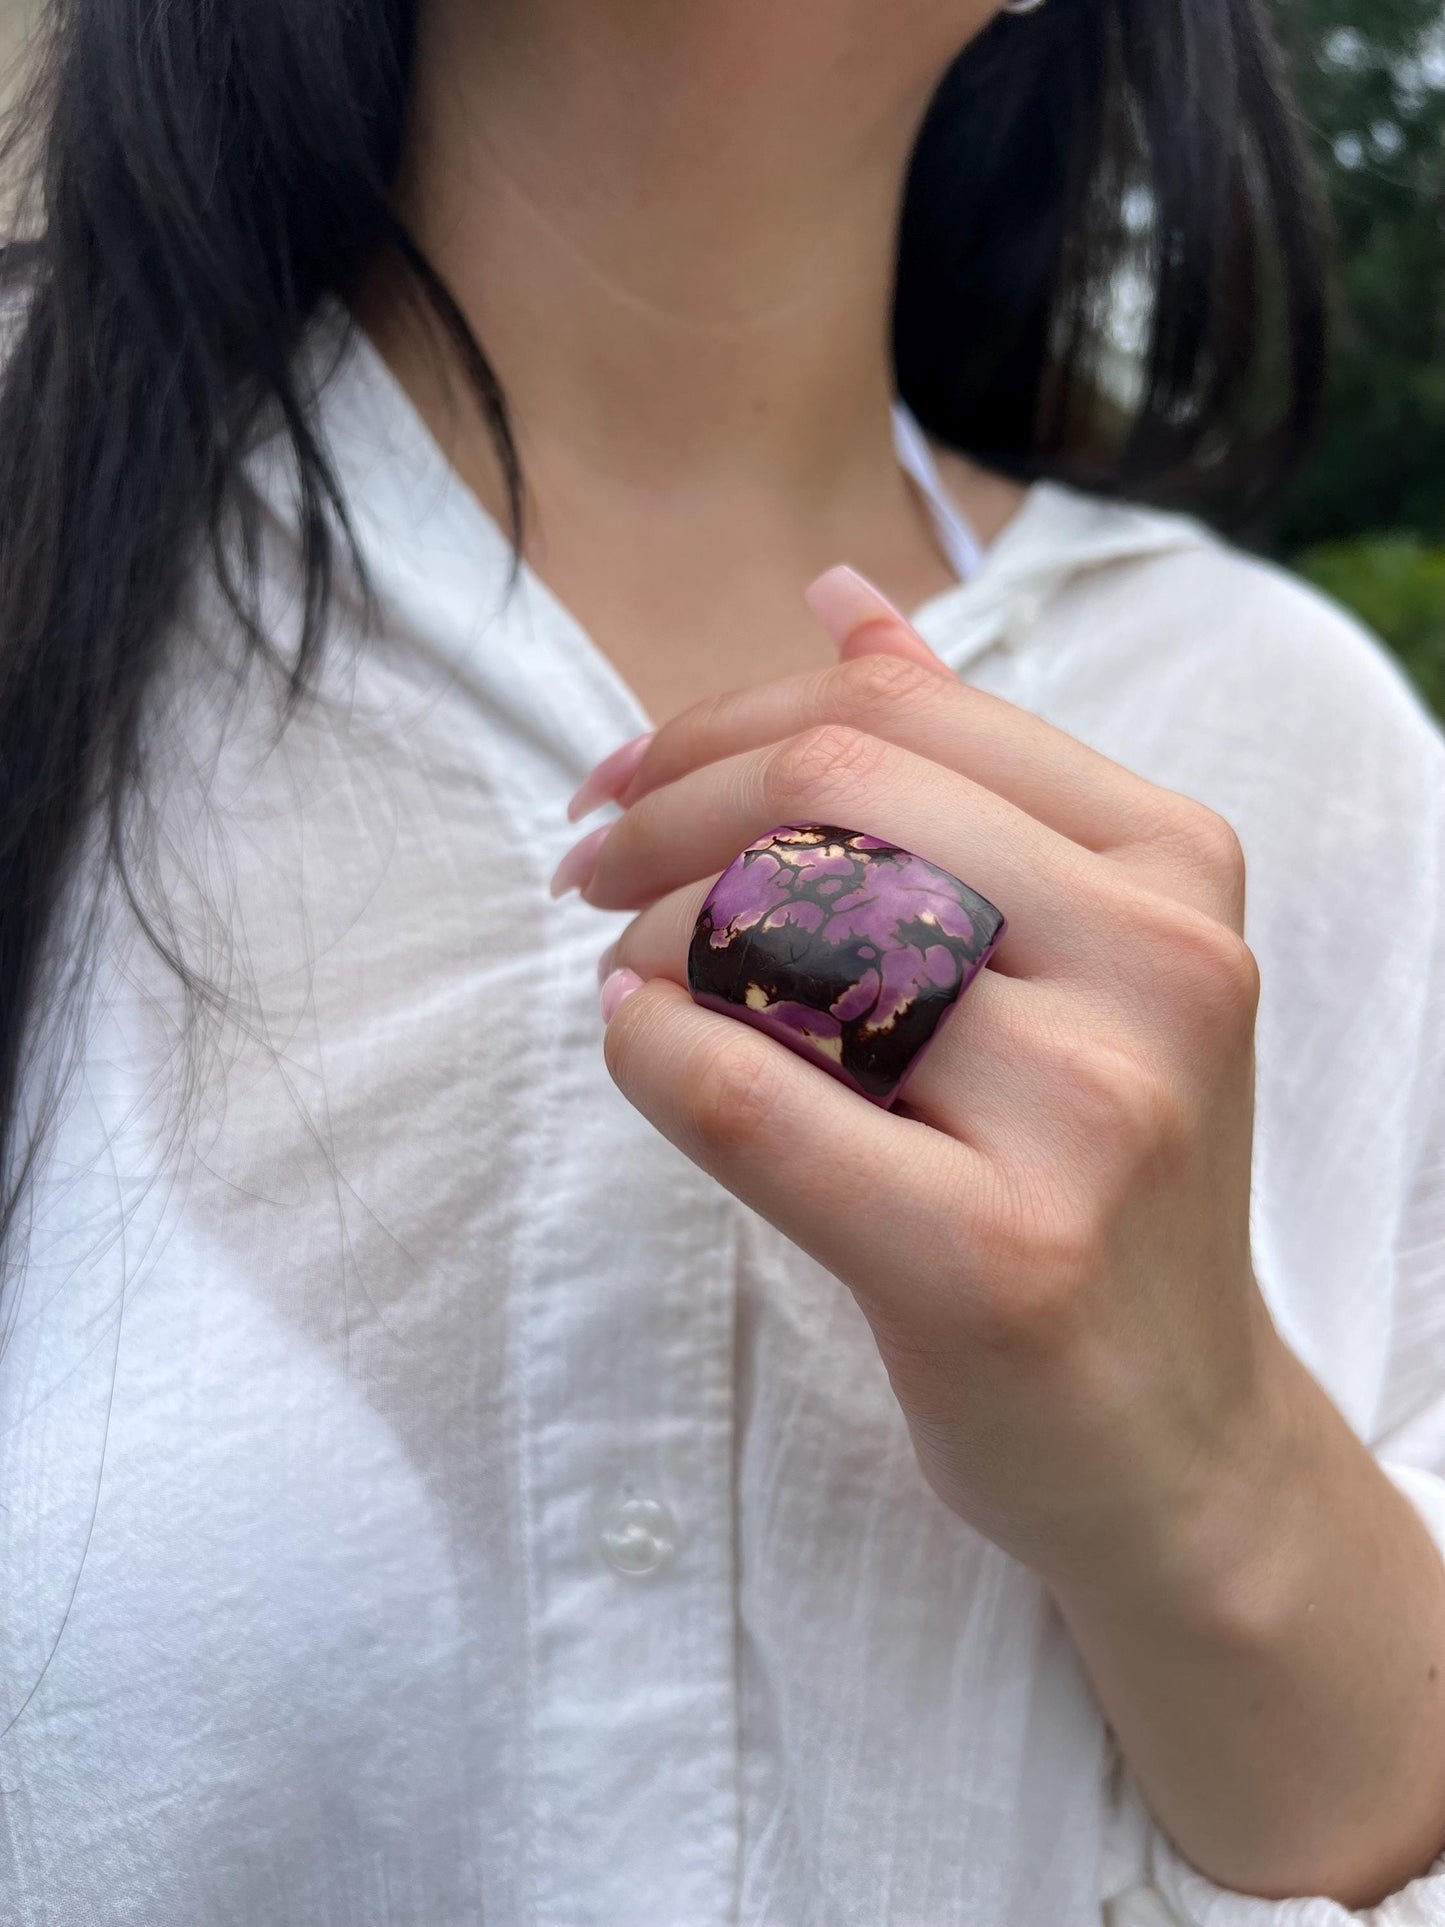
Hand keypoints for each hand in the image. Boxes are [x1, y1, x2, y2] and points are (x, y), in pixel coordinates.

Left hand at [563, 567, 1275, 1592]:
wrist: (1170, 1436)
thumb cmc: (1085, 1178)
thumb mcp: (1070, 956)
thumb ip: (965, 775)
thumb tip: (842, 595)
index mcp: (1174, 863)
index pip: (894, 715)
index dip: (714, 726)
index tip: (618, 787)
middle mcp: (1162, 963)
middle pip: (837, 794)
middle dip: (660, 814)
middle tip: (584, 871)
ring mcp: (1095, 1111)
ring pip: (790, 937)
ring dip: (655, 940)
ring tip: (628, 978)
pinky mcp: (1002, 1258)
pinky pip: (756, 1098)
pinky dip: (653, 1051)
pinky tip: (637, 1047)